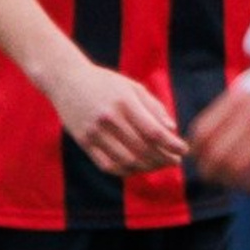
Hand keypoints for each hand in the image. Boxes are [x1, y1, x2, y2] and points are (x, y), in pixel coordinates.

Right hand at [50, 59, 185, 175]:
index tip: (183, 150)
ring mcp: (94, 132)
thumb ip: (154, 108)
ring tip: (159, 164)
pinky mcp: (84, 142)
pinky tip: (138, 167)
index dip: (172, 145)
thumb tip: (171, 130)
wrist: (65, 79)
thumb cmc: (105, 83)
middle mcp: (109, 118)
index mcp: (124, 102)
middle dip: (163, 158)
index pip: (153, 132)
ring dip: (148, 167)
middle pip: (142, 149)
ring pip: (127, 161)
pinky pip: (108, 165)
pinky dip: (127, 170)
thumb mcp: (132, 87)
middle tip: (175, 161)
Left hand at [190, 84, 249, 193]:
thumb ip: (230, 109)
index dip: (196, 152)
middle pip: (217, 153)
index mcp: (240, 98)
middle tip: (210, 178)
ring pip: (239, 168)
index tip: (199, 160)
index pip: (204, 132)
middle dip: (208, 172)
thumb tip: (202, 140)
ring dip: (229, 182)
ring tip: (230, 183)